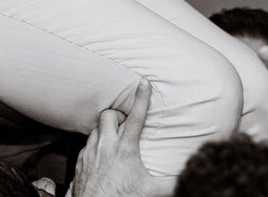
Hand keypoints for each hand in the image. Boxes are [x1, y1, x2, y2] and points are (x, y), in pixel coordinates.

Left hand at [68, 82, 169, 196]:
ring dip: (105, 131)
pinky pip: (85, 146)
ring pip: (95, 129)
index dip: (142, 97)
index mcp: (125, 150)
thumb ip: (172, 183)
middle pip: (108, 115)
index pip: (136, 117)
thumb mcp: (152, 192)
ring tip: (114, 139)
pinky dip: (94, 146)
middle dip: (118, 115)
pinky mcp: (79, 163)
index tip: (144, 82)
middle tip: (126, 123)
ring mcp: (90, 154)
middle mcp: (105, 147)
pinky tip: (101, 156)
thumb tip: (188, 177)